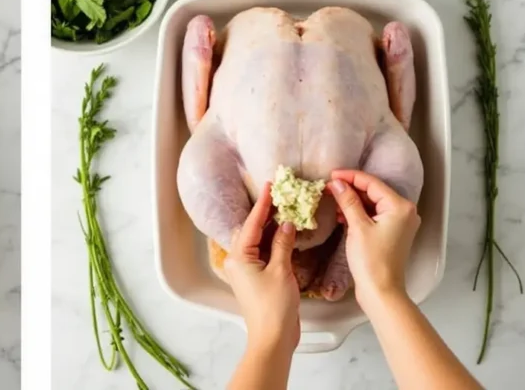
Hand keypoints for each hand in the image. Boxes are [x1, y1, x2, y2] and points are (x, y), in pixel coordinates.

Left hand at [225, 182, 300, 353]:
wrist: (272, 337)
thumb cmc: (274, 307)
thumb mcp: (281, 270)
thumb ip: (282, 244)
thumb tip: (286, 225)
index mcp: (238, 257)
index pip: (252, 224)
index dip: (262, 204)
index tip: (270, 186)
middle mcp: (238, 262)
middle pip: (252, 231)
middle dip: (266, 214)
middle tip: (280, 196)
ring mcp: (246, 271)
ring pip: (258, 242)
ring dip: (271, 229)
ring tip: (284, 211)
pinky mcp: (256, 279)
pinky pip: (263, 254)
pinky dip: (274, 244)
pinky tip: (285, 235)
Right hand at [328, 170, 420, 309]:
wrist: (381, 291)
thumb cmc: (371, 260)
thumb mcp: (357, 227)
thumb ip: (347, 201)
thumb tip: (336, 183)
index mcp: (400, 207)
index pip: (372, 183)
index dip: (350, 177)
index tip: (330, 175)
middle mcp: (405, 211)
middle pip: (374, 191)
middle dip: (350, 188)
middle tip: (328, 187)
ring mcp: (400, 223)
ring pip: (373, 203)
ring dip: (353, 201)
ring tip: (333, 200)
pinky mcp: (393, 233)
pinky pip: (375, 215)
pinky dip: (360, 212)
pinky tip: (343, 214)